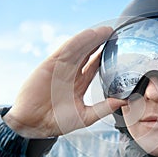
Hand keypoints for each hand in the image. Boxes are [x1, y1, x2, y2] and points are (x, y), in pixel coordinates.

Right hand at [3, 26, 126, 137]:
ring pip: (79, 49)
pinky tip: (89, 35)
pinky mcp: (50, 64)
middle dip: (100, 44)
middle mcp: (71, 74)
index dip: (104, 57)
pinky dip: (77, 42)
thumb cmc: (57, 122)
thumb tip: (122, 102)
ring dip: (91, 39)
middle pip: (88, 54)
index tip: (117, 49)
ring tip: (105, 31)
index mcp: (79, 84)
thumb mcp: (86, 116)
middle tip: (113, 34)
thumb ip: (104, 108)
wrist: (34, 125)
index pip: (94, 66)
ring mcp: (61, 68)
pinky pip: (66, 50)